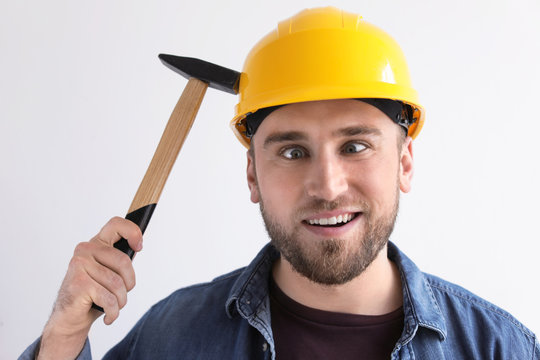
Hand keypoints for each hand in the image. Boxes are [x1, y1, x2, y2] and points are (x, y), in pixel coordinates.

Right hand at [37, 217, 142, 358]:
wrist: (70, 318)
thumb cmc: (94, 295)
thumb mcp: (110, 273)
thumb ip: (120, 260)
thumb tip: (137, 246)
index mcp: (96, 244)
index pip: (116, 225)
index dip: (132, 232)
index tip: (138, 247)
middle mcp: (85, 250)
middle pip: (124, 261)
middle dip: (129, 283)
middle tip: (122, 294)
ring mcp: (79, 265)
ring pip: (117, 284)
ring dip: (120, 301)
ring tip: (113, 306)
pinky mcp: (78, 283)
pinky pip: (109, 298)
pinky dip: (113, 312)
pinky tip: (108, 316)